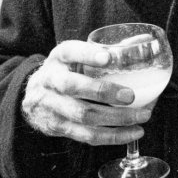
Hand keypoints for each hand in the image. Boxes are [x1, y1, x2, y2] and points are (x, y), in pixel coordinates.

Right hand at [22, 40, 150, 145]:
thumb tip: (143, 41)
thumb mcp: (75, 55)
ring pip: (83, 115)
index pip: (70, 52)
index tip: (108, 57)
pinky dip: (112, 136)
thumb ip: (102, 50)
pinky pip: (87, 135)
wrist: (33, 95)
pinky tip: (132, 132)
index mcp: (59, 57)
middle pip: (73, 86)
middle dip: (104, 92)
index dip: (88, 54)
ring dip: (116, 118)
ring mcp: (52, 106)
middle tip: (131, 95)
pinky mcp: (58, 128)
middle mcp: (51, 80)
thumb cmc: (66, 71)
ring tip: (142, 115)